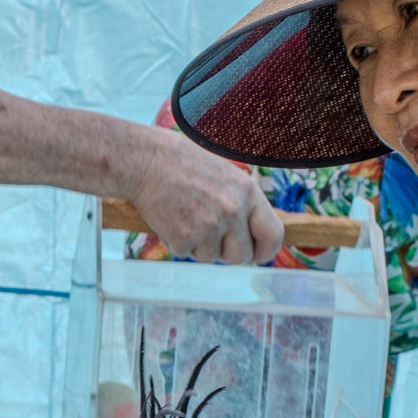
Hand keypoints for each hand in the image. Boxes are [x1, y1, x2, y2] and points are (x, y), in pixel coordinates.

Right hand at [129, 126, 282, 264]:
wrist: (145, 161)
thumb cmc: (183, 164)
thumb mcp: (225, 176)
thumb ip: (241, 203)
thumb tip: (251, 235)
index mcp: (247, 192)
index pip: (272, 235)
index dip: (264, 250)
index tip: (256, 255)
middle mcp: (232, 211)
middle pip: (241, 255)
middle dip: (226, 252)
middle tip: (210, 236)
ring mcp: (208, 226)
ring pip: (211, 257)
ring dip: (198, 245)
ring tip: (185, 216)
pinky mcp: (184, 238)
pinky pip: (185, 253)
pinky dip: (176, 241)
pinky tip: (170, 218)